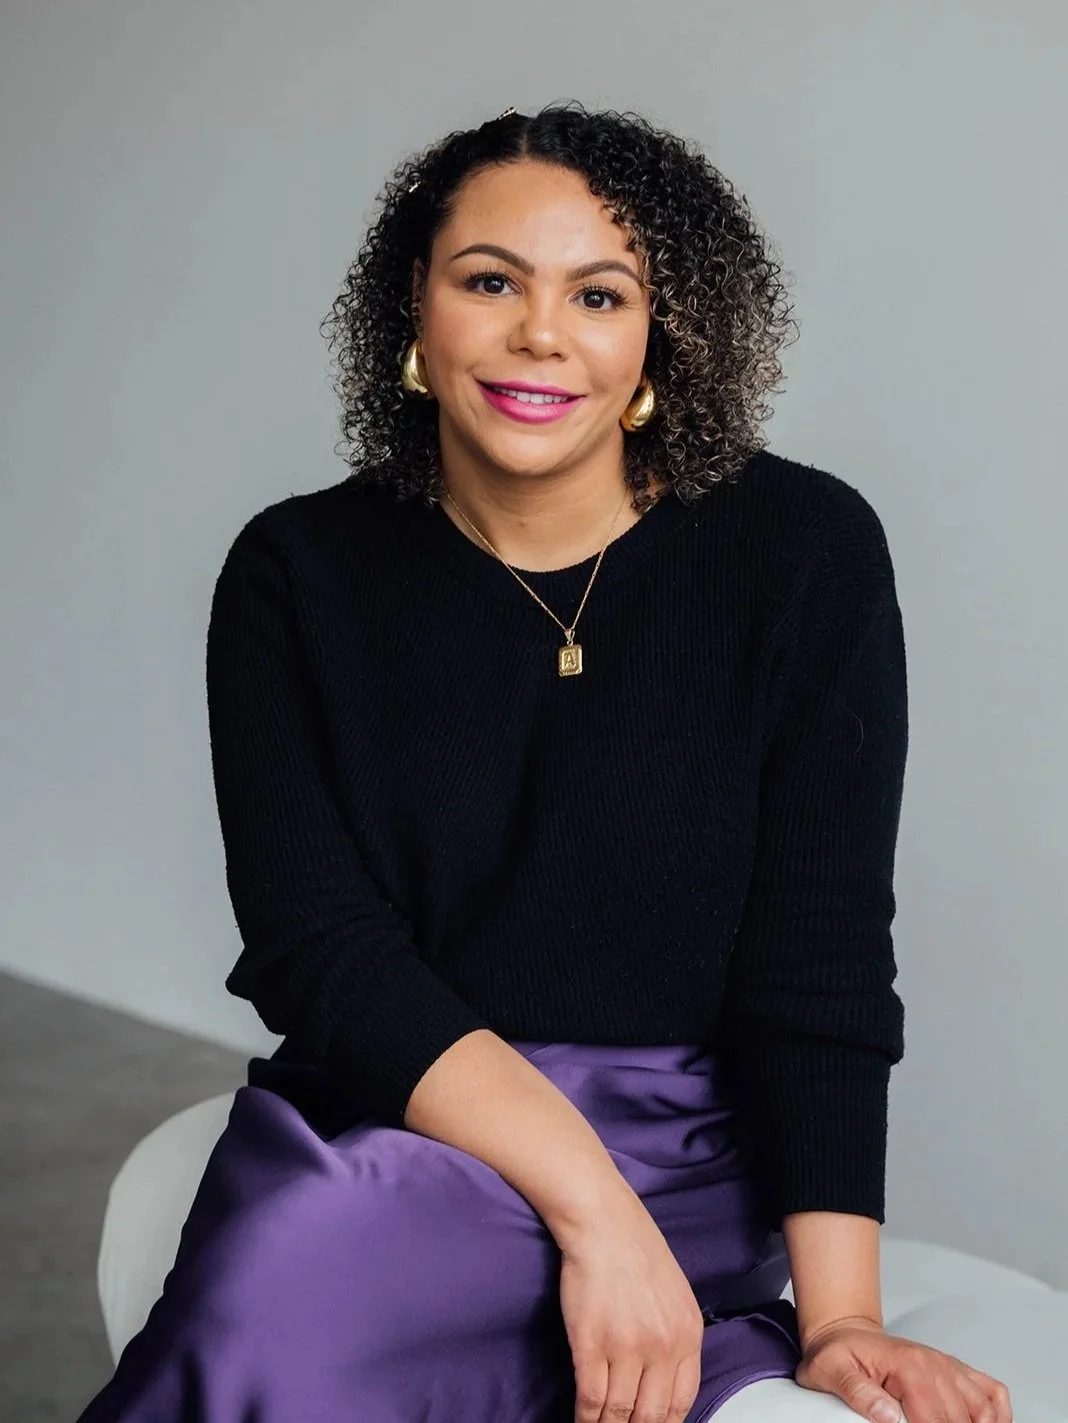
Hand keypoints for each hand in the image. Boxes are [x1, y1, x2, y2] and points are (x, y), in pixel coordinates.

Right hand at [557, 1188, 705, 1422]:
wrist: (603, 1222)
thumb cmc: (636, 1251)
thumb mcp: (675, 1294)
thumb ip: (675, 1336)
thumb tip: (662, 1380)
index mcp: (688, 1334)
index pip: (680, 1403)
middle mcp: (662, 1346)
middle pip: (650, 1415)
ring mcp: (626, 1347)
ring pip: (618, 1413)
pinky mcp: (591, 1343)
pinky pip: (590, 1398)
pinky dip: (584, 1417)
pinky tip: (582, 1419)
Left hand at [795, 1316, 1013, 1422]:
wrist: (846, 1333)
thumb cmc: (839, 1353)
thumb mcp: (832, 1370)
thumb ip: (858, 1393)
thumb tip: (887, 1417)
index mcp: (908, 1366)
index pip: (934, 1420)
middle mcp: (935, 1365)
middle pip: (959, 1421)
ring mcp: (948, 1368)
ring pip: (983, 1412)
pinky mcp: (956, 1372)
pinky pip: (993, 1393)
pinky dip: (997, 1416)